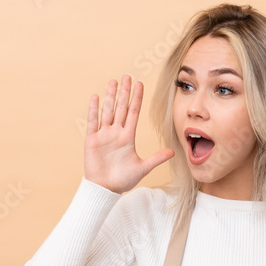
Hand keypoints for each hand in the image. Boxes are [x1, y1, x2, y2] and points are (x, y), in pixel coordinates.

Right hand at [84, 75, 174, 193]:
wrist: (105, 189)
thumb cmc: (122, 180)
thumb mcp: (142, 168)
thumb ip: (156, 159)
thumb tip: (173, 152)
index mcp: (128, 137)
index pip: (133, 113)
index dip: (137, 98)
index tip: (139, 84)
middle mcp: (116, 133)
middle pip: (121, 108)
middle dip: (124, 92)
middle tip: (127, 76)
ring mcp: (104, 135)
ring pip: (108, 111)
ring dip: (110, 97)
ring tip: (113, 82)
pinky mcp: (92, 140)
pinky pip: (93, 122)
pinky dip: (94, 110)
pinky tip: (96, 97)